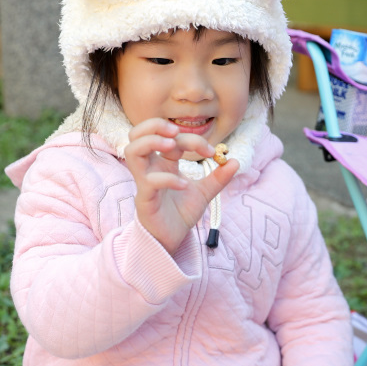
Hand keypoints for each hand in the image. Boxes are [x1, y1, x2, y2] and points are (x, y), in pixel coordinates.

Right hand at [124, 118, 238, 252]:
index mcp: (163, 163)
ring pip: (132, 151)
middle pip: (137, 134)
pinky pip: (150, 181)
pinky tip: (185, 184)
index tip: (211, 151)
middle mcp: (150, 168)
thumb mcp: (204, 193)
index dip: (191, 138)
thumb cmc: (180, 214)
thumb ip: (218, 178)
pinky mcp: (145, 198)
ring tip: (172, 147)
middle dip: (155, 126)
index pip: (170, 138)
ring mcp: (144, 181)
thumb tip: (235, 161)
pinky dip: (168, 178)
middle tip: (175, 132)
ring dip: (151, 142)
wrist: (171, 239)